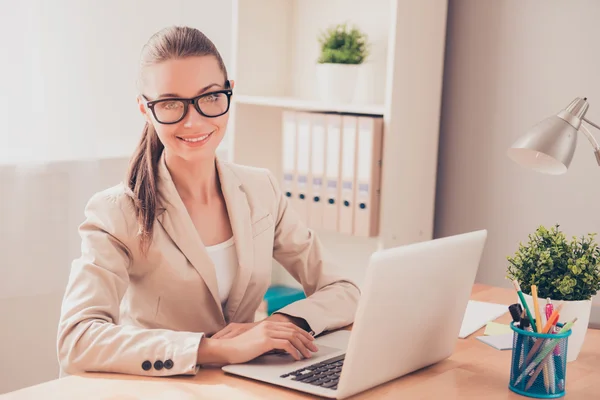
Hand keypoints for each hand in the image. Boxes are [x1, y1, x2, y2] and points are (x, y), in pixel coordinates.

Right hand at [199, 320, 318, 364]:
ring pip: (292, 337)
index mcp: (267, 325)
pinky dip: (294, 351)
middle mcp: (269, 326)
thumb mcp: (257, 341)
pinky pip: (285, 345)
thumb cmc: (241, 348)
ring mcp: (267, 332)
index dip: (302, 333)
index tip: (310, 340)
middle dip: (306, 339)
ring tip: (308, 355)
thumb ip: (269, 340)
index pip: (290, 326)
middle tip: (314, 348)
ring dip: (302, 347)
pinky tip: (296, 357)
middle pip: (293, 330)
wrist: (228, 349)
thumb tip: (283, 346)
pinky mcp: (265, 340)